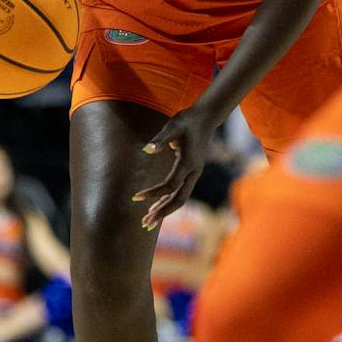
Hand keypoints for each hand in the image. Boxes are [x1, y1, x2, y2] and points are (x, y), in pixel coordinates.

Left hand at [131, 107, 218, 229]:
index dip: (153, 193)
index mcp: (188, 163)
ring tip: (147, 222)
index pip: (170, 185)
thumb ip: (161, 139)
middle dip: (162, 213)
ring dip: (164, 211)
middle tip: (144, 224)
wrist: (206, 117)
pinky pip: (180, 192)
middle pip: (178, 199)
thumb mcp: (174, 125)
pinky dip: (168, 201)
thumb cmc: (188, 120)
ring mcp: (194, 174)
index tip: (135, 197)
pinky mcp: (191, 173)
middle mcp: (193, 172)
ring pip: (180, 199)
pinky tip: (156, 207)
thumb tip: (147, 150)